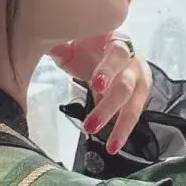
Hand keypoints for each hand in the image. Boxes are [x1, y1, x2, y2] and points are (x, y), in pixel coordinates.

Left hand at [48, 0, 152, 154]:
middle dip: (109, 106)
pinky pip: (133, 114)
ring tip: (110, 146)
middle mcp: (133, 59)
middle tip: (91, 125)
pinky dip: (124, 130)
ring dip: (121, 125)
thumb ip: (60, 45)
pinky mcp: (139, 95)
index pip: (116, 54)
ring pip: (134, 104)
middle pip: (125, 84)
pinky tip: (114, 145)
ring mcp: (139, 78)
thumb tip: (45, 45)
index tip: (96, 85)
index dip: (108, 70)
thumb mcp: (71, 41)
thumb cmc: (85, 43)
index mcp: (116, 39)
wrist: (103, 46)